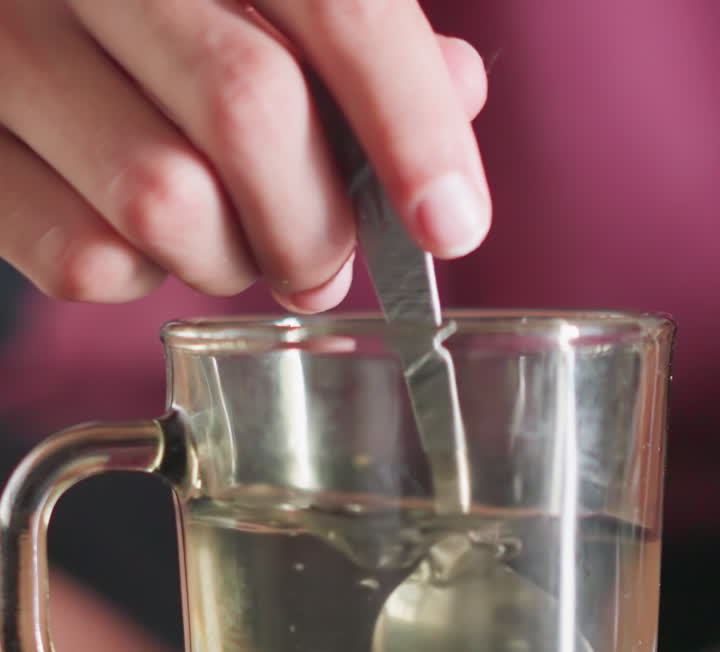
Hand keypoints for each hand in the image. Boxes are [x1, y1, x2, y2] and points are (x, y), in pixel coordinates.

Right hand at [0, 0, 489, 307]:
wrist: (9, 15)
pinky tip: (137, 237)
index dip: (408, 121)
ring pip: (165, 204)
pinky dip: (140, 278)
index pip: (334, 3)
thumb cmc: (153, 17)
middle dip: (315, 224)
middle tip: (322, 263)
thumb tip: (455, 91)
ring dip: (226, 261)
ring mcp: (8, 46)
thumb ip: (354, 31)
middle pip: (250, 111)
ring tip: (226, 243)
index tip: (451, 224)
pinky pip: (86, 260)